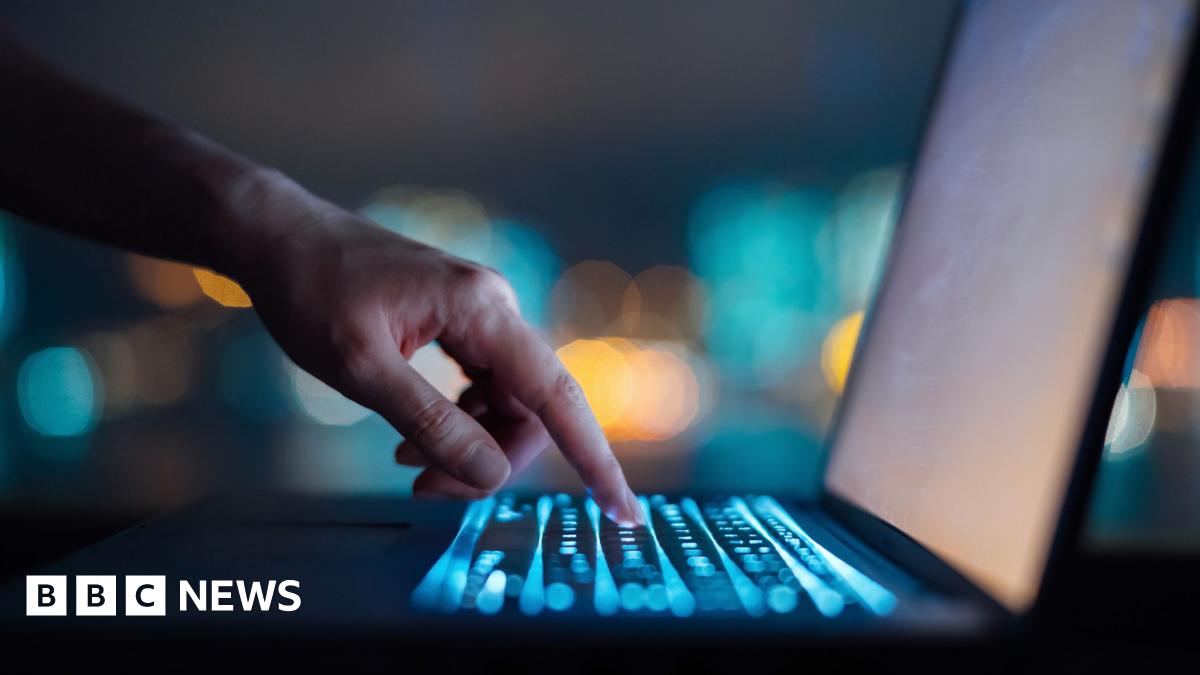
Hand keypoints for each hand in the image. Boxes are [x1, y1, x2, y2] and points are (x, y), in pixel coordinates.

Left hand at [233, 181, 643, 526]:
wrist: (279, 237)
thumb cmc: (311, 291)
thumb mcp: (362, 368)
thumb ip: (431, 422)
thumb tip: (491, 473)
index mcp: (481, 310)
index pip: (556, 396)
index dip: (594, 459)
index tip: (622, 510)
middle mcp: (493, 308)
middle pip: (529, 407)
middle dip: (490, 458)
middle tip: (427, 488)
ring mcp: (478, 313)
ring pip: (505, 401)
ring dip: (469, 443)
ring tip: (408, 461)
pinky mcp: (459, 321)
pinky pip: (481, 385)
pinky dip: (457, 420)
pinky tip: (413, 436)